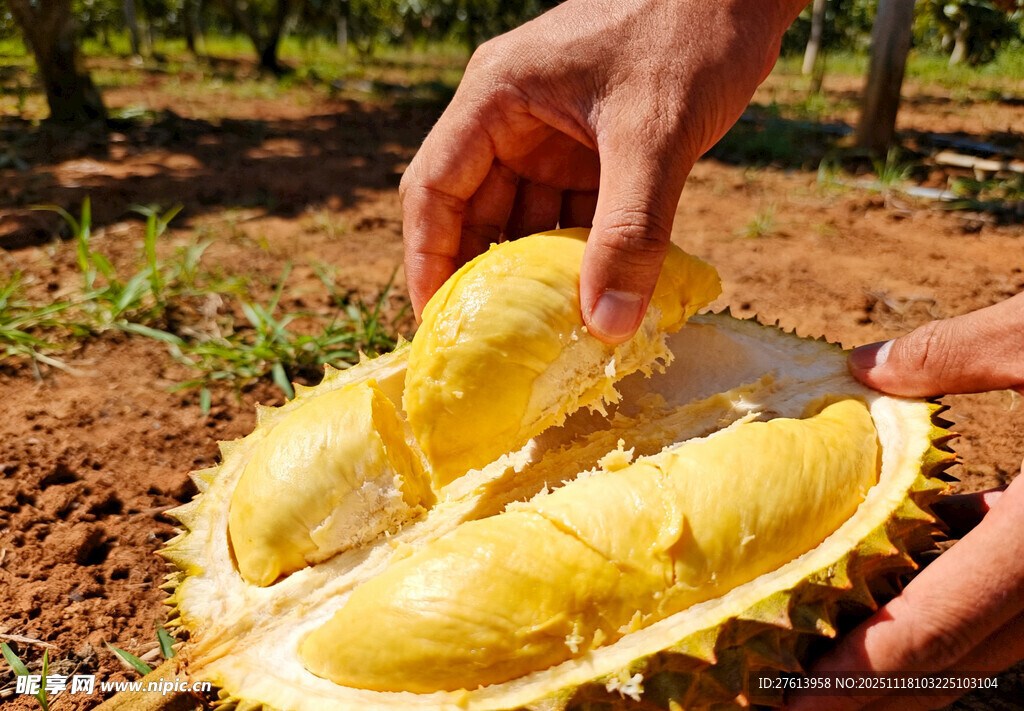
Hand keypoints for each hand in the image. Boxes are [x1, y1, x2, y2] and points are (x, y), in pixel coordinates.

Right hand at [400, 0, 805, 341]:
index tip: (438, 324)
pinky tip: (597, 299)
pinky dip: (584, 255)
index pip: (433, 189)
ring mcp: (555, 135)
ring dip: (539, 274)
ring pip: (529, 219)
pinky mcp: (597, 149)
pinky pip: (575, 214)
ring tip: (544, 338)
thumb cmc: (690, 29)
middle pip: (476, 212)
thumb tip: (609, 327)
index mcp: (496, 97)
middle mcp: (513, 118)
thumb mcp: (654, 135)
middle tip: (491, 349)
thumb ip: (631, 231)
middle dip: (486, 278)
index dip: (428, 260)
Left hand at [788, 293, 1023, 710]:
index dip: (862, 674)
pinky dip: (967, 586)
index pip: (939, 626)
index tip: (794, 701)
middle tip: (797, 692)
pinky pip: (1021, 590)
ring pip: (997, 636)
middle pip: (964, 657)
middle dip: (879, 685)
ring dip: (920, 645)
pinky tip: (932, 543)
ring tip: (838, 640)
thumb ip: (957, 353)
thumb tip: (865, 365)